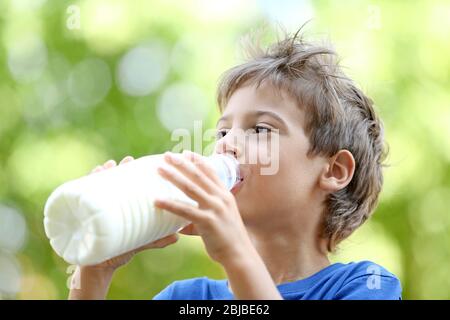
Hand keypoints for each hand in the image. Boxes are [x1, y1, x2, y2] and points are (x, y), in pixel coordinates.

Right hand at [86, 156, 178, 270]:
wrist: (98, 269)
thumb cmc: (119, 252)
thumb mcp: (139, 243)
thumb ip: (157, 240)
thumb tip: (178, 237)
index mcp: (122, 208)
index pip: (128, 186)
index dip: (134, 172)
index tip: (144, 163)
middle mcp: (108, 205)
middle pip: (113, 181)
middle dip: (120, 168)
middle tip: (128, 160)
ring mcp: (94, 209)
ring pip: (97, 185)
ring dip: (103, 172)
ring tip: (109, 165)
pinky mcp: (82, 216)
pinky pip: (81, 197)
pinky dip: (85, 184)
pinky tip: (92, 174)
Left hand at [154, 151, 253, 265]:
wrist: (240, 254)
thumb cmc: (227, 239)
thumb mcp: (219, 220)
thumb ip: (201, 216)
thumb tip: (180, 223)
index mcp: (225, 194)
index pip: (210, 171)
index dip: (197, 160)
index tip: (185, 152)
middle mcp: (221, 198)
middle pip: (198, 175)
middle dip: (181, 163)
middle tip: (166, 155)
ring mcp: (215, 208)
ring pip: (190, 188)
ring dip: (173, 177)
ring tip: (159, 170)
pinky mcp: (208, 221)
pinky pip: (185, 210)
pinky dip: (170, 204)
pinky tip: (157, 201)